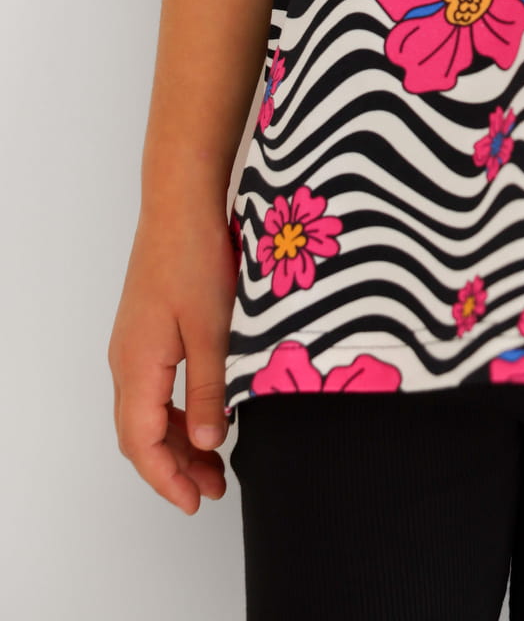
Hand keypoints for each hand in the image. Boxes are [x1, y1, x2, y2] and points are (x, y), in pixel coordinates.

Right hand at [108, 210, 240, 514]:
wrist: (180, 203)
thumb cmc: (194, 256)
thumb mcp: (213, 328)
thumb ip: (210, 388)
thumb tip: (208, 442)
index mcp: (137, 366)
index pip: (142, 444)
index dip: (167, 479)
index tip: (194, 502)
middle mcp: (126, 361)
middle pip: (140, 434)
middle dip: (174, 468)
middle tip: (212, 488)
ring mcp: (133, 345)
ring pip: (147, 412)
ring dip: (177, 441)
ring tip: (215, 459)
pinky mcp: (146, 331)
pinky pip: (153, 388)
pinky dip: (176, 412)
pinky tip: (206, 413)